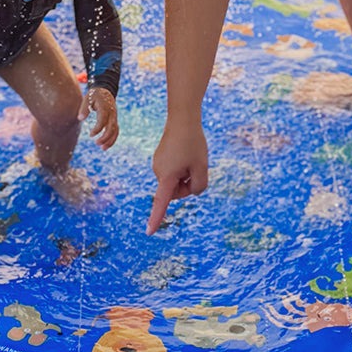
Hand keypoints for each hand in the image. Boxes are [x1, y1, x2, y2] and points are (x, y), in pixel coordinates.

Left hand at [79, 87, 118, 148]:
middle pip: (111, 127)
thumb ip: (84, 108)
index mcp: (105, 107)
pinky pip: (116, 131)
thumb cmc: (94, 95)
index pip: (103, 120)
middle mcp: (112, 113)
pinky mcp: (114, 120)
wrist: (105, 90)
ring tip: (103, 148)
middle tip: (96, 143)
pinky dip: (112, 139)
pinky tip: (106, 145)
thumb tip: (80, 118)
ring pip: (115, 130)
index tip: (91, 135)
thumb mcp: (87, 99)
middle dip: (105, 137)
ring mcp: (114, 117)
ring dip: (110, 140)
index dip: (98, 128)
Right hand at [146, 117, 207, 234]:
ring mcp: (158, 165)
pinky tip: (185, 152)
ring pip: (177, 181)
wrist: (182, 119)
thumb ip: (199, 186)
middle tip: (196, 164)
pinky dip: (183, 167)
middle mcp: (159, 172)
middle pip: (178, 191)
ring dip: (187, 174)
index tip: (149, 232)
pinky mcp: (161, 159)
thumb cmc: (193, 143)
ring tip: (190, 155)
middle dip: (189, 183)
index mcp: (167, 176)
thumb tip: (192, 192)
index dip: (156, 219)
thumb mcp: (202, 167)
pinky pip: (175, 172)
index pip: (162, 203)